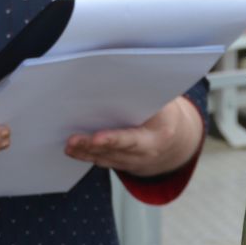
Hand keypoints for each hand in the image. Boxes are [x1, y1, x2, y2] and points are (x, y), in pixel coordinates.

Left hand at [65, 97, 202, 177]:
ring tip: (69, 143)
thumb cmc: (167, 114)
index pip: (133, 139)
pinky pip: (103, 161)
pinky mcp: (122, 164)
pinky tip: (73, 149)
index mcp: (158, 136)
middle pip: (115, 150)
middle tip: (73, 140)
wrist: (176, 142)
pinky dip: (86, 155)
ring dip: (84, 151)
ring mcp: (132, 163)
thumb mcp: (166, 104)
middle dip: (92, 145)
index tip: (96, 137)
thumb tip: (123, 80)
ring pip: (106, 158)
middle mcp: (145, 154)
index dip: (114, 139)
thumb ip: (147, 96)